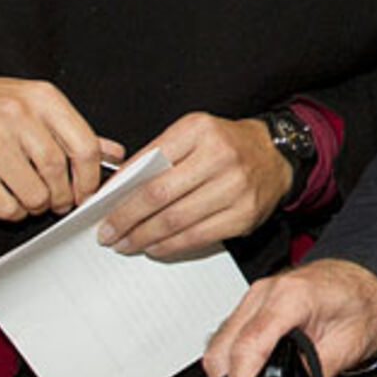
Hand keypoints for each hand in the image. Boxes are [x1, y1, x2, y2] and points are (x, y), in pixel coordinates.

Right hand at [0, 71, 123, 220]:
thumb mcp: (33, 102)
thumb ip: (73, 129)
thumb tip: (112, 154)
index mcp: (41, 98)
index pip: (83, 145)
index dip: (91, 177)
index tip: (88, 190)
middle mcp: (17, 118)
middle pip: (58, 172)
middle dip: (65, 195)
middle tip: (61, 200)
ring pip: (34, 194)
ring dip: (40, 206)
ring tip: (34, 198)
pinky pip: (5, 207)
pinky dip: (14, 212)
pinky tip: (12, 200)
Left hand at [96, 112, 291, 257]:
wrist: (275, 154)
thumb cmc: (226, 143)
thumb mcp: (192, 132)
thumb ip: (158, 154)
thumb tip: (119, 186)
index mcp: (199, 130)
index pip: (148, 163)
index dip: (119, 189)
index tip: (100, 205)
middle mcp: (219, 157)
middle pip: (159, 197)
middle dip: (126, 220)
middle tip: (107, 233)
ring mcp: (234, 189)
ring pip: (176, 222)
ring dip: (144, 237)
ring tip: (126, 243)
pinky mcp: (243, 216)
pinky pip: (197, 237)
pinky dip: (170, 246)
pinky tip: (154, 246)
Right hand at [203, 259, 376, 376]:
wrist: (367, 279)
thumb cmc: (363, 302)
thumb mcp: (351, 343)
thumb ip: (318, 370)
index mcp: (292, 296)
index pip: (250, 345)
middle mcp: (266, 292)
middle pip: (224, 347)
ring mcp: (255, 296)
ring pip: (219, 343)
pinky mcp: (252, 305)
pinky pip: (227, 336)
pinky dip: (229, 362)